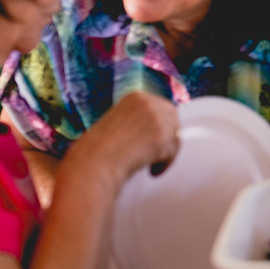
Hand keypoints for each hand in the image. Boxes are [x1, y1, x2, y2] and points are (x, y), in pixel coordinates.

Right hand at [63, 92, 179, 187]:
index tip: (158, 139)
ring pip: (175, 137)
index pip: (164, 108)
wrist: (94, 161)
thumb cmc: (99, 149)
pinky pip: (173, 152)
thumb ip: (139, 120)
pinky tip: (152, 171)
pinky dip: (165, 164)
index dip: (163, 126)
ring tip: (151, 165)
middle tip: (157, 154)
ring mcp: (157, 118)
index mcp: (137, 97)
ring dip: (165, 154)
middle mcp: (149, 103)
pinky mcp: (162, 136)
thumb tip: (157, 129)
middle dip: (168, 139)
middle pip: (174, 121)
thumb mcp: (119, 122)